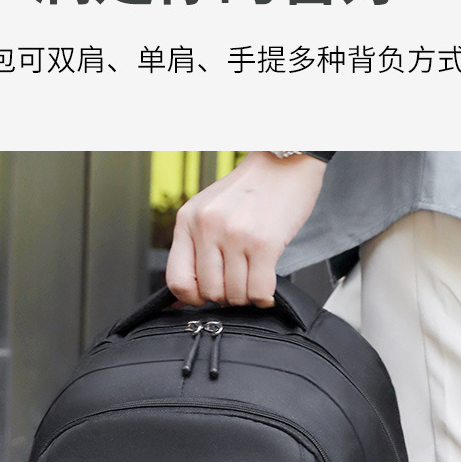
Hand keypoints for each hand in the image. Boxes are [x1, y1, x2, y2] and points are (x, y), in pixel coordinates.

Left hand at [166, 152, 325, 307]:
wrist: (283, 164)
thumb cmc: (249, 190)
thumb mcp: (209, 211)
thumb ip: (197, 246)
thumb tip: (189, 295)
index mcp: (188, 220)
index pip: (177, 280)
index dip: (192, 297)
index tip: (206, 296)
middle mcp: (208, 227)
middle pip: (210, 292)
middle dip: (226, 296)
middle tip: (238, 283)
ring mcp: (235, 235)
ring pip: (235, 295)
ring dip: (247, 296)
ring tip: (253, 279)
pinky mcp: (264, 243)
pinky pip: (259, 290)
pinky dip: (263, 297)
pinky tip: (266, 286)